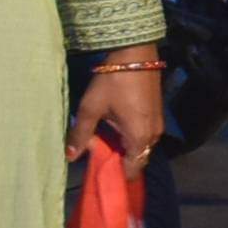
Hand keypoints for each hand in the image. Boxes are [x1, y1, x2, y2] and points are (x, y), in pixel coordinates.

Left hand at [69, 50, 166, 167]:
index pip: (131, 169)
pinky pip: (145, 133)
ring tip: (105, 137)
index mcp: (138, 138)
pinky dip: (132, 135)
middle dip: (119, 159)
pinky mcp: (158, 113)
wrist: (135, 53)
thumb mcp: (91, 108)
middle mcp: (153, 135)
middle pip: (137, 158)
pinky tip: (116, 125)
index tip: (100, 172)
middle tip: (98, 151)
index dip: (116, 174)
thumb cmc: (112, 82)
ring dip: (125, 146)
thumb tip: (70, 157)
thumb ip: (81, 134)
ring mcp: (158, 124)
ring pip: (141, 145)